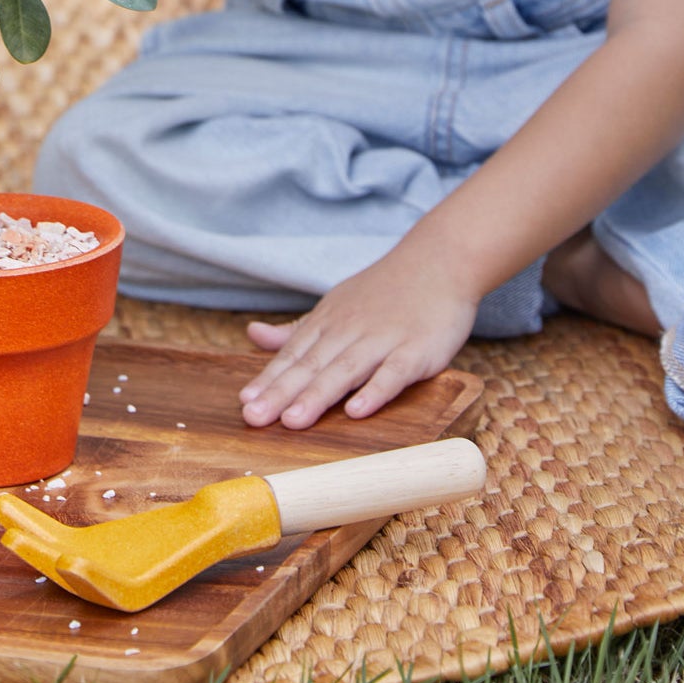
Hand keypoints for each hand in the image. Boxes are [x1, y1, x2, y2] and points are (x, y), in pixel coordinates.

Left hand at [239, 245, 477, 428]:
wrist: (438, 262)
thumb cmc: (384, 292)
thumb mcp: (335, 305)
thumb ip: (296, 328)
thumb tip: (252, 334)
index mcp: (329, 321)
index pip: (293, 354)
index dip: (269, 379)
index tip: (245, 403)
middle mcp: (350, 329)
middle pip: (312, 364)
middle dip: (281, 392)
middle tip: (254, 417)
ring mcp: (383, 339)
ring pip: (346, 370)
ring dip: (318, 395)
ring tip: (292, 420)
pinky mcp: (416, 351)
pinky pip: (393, 373)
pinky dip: (374, 391)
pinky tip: (356, 412)